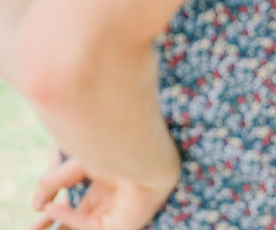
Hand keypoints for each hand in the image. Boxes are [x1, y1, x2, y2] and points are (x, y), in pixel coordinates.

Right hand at [31, 158, 173, 229]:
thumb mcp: (76, 166)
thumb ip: (53, 184)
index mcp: (104, 187)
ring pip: (83, 227)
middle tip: (33, 229)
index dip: (56, 211)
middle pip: (78, 220)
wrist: (143, 154)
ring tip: (35, 229)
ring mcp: (117, 215)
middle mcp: (111, 203)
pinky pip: (89, 225)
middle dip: (57, 225)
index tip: (38, 210)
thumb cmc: (116, 152)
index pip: (77, 205)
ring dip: (61, 226)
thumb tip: (36, 206)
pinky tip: (52, 208)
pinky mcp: (121, 225)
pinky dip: (69, 217)